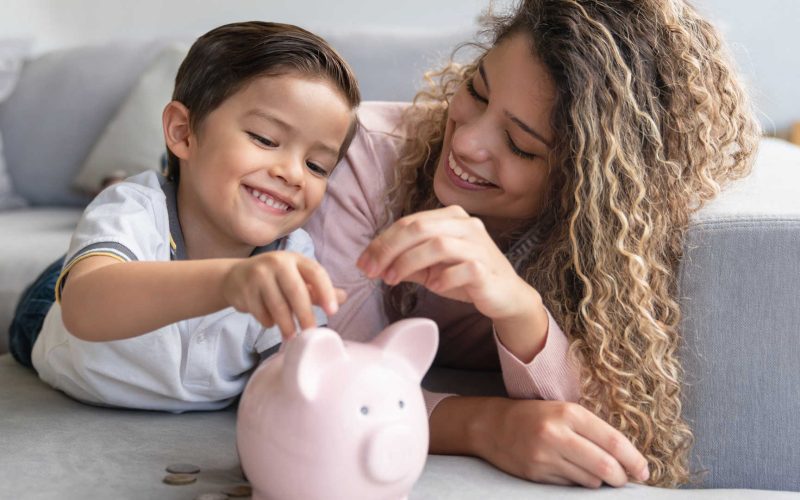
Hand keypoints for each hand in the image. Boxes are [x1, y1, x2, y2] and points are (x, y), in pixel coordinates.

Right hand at [222, 252, 345, 339]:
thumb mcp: (297, 278)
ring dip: (286, 325)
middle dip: (305, 315)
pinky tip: (271, 322)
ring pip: (277, 305)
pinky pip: (261, 312)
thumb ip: (318, 289)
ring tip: (292, 337)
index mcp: (295, 259)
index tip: (333, 311)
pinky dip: (268, 322)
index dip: (326, 292)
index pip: (316, 273)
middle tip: (311, 333)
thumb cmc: (274, 279)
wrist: (235, 277)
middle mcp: (277, 262)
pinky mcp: (244, 289)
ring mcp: (258, 275)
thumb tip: (343, 298)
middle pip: (296, 291)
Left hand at [356, 205, 532, 321]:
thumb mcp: (431, 267)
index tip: (363, 262)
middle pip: (418, 227)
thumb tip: (374, 263)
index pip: (409, 222)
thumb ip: (407, 262)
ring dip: (408, 263)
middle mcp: (466, 225)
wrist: (505, 296)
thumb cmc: (467, 278)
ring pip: (437, 244)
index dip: (382, 242)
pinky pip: (460, 268)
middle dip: (388, 249)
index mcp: (451, 217)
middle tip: (372, 271)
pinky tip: (434, 287)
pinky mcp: (487, 267)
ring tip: (393, 280)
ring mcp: (478, 244)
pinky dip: (442, 278)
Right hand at [475, 399, 648, 487]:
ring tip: (594, 472)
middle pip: (605, 467)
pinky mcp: (536, 474)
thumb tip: (626, 457)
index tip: (644, 470)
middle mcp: (557, 434)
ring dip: (599, 481)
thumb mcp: (564, 411)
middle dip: (620, 477)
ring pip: (590, 481)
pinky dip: (578, 484)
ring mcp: (545, 457)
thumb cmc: (534, 415)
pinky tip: (571, 472)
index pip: (613, 442)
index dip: (634, 460)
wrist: (492, 425)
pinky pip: (570, 487)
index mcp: (569, 413)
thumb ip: (592, 430)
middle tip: (624, 479)